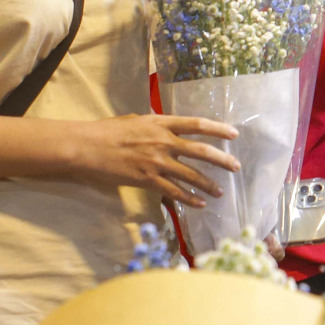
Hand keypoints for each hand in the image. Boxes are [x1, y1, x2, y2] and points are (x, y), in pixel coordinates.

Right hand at [66, 113, 241, 208]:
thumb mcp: (136, 120)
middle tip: (236, 167)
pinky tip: (199, 204)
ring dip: (208, 185)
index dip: (218, 129)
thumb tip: (169, 128)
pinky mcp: (147, 180)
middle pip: (201, 151)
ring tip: (220, 192)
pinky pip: (174, 191)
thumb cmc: (108, 131)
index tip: (234, 134)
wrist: (87, 147)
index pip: (197, 124)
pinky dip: (189, 199)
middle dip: (222, 160)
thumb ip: (156, 125)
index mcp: (161, 123)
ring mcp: (156, 161)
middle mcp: (163, 141)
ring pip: (191, 175)